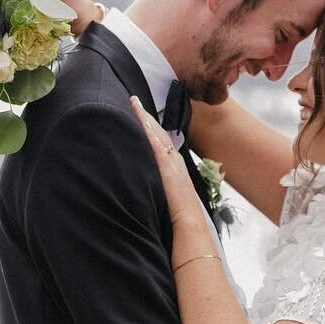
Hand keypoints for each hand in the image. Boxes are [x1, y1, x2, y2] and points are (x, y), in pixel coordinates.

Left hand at [129, 95, 198, 212]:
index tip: (140, 114)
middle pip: (158, 132)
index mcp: (174, 166)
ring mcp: (172, 162)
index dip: (150, 126)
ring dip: (145, 117)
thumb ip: (161, 186)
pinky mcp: (168, 168)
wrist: (190, 224)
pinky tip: (140, 120)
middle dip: (145, 115)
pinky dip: (149, 132)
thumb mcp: (169, 195)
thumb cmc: (180, 215)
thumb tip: (148, 184)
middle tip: (134, 99)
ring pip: (156, 133)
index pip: (160, 140)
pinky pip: (157, 145)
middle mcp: (174, 160)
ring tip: (134, 103)